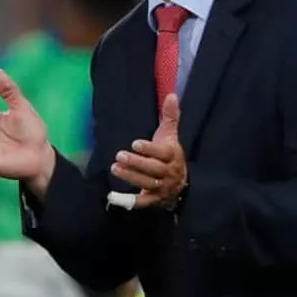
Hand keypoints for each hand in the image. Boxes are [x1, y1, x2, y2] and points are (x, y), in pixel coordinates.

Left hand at [111, 94, 187, 208]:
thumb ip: (170, 116)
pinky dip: (131, 201)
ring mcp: (162, 187)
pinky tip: (115, 196)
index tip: (135, 144)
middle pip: (153, 169)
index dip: (149, 149)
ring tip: (114, 168)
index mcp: (172, 156)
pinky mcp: (155, 200)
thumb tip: (171, 94)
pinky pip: (144, 202)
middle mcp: (169, 173)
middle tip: (118, 155)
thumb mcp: (171, 135)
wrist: (181, 183)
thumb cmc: (170, 155)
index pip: (162, 153)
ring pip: (146, 183)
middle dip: (136, 163)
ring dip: (130, 177)